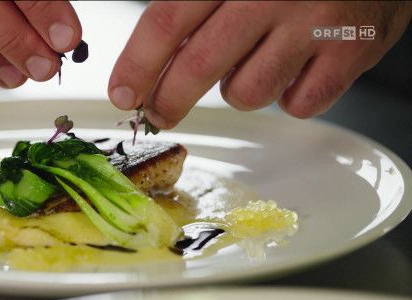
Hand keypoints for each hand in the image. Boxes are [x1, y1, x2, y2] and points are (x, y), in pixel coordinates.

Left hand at [108, 1, 411, 127]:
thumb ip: (195, 9)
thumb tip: (148, 62)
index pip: (167, 23)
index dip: (137, 65)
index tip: (123, 94)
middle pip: (198, 65)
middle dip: (169, 101)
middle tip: (160, 113)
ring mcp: (314, 24)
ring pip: (247, 92)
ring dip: (239, 89)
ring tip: (255, 63)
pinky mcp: (352, 51)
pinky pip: (297, 105)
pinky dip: (289, 97)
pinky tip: (295, 70)